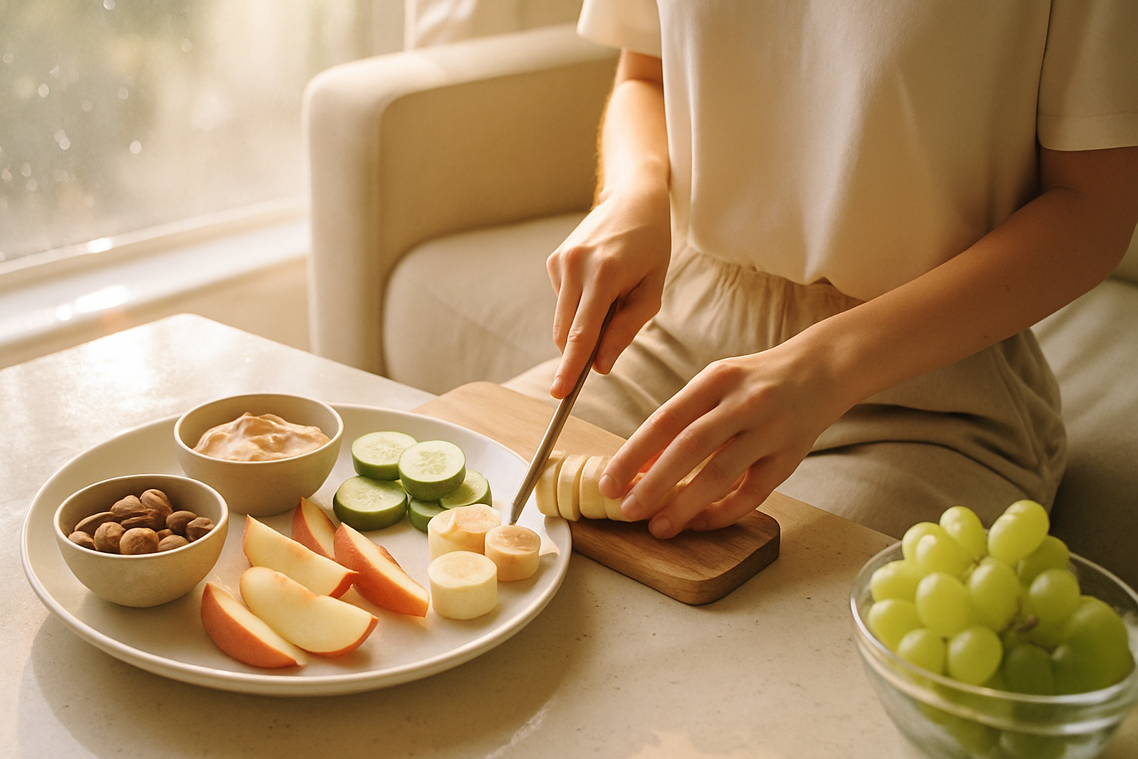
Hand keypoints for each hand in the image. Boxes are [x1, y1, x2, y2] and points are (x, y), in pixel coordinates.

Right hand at [546, 181, 670, 397]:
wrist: (633, 200)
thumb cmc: (651, 246)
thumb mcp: (652, 290)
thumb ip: (626, 329)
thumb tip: (601, 366)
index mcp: (605, 274)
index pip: (583, 333)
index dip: (571, 368)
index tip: (559, 394)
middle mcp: (575, 267)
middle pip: (566, 333)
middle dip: (578, 353)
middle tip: (603, 351)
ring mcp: (560, 262)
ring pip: (563, 321)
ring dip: (583, 326)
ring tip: (613, 297)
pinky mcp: (553, 261)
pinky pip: (563, 302)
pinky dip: (579, 306)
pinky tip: (599, 283)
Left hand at [599, 334, 852, 538]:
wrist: (820, 370)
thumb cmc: (754, 382)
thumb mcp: (715, 385)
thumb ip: (680, 420)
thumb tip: (638, 465)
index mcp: (717, 378)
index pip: (665, 419)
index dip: (633, 454)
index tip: (609, 482)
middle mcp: (744, 403)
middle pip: (691, 447)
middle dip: (654, 483)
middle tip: (627, 510)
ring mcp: (770, 431)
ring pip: (722, 474)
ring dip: (685, 505)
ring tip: (658, 527)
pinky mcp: (790, 459)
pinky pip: (752, 494)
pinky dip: (721, 512)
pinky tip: (697, 523)